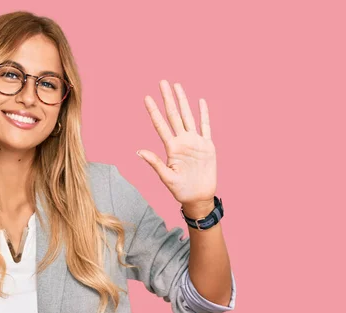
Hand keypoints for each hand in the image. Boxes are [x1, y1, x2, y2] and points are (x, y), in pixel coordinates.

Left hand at [137, 81, 215, 205]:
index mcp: (171, 148)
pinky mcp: (207, 146)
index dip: (153, 111)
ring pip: (188, 116)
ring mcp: (195, 142)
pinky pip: (206, 126)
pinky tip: (200, 101)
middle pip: (173, 115)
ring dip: (183, 101)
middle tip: (162, 82)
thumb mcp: (166, 177)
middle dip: (167, 98)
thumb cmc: (181, 190)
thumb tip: (139, 151)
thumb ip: (155, 163)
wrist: (199, 197)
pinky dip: (204, 114)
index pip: (160, 125)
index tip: (146, 97)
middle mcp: (182, 141)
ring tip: (177, 86)